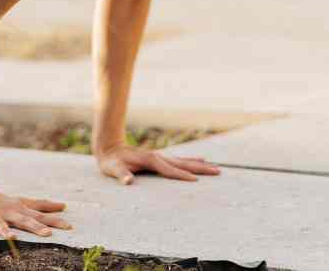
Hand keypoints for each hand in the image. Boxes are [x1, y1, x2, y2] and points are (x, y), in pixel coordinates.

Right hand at [0, 190, 72, 245]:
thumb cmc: (2, 202)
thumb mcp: (23, 203)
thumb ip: (42, 206)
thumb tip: (64, 206)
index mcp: (19, 209)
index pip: (40, 216)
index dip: (54, 221)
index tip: (69, 227)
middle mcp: (7, 212)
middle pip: (23, 220)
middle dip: (35, 227)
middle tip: (48, 234)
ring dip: (4, 230)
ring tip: (12, 238)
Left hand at [95, 144, 220, 184]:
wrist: (110, 147)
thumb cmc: (111, 161)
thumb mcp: (113, 168)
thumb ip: (121, 174)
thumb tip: (128, 181)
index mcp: (151, 160)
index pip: (170, 170)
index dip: (182, 176)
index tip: (196, 181)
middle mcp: (159, 157)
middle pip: (183, 163)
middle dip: (200, 168)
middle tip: (217, 171)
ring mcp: (160, 156)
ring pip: (184, 161)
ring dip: (200, 165)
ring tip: (215, 167)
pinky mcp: (160, 158)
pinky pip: (179, 160)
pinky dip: (191, 161)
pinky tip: (200, 161)